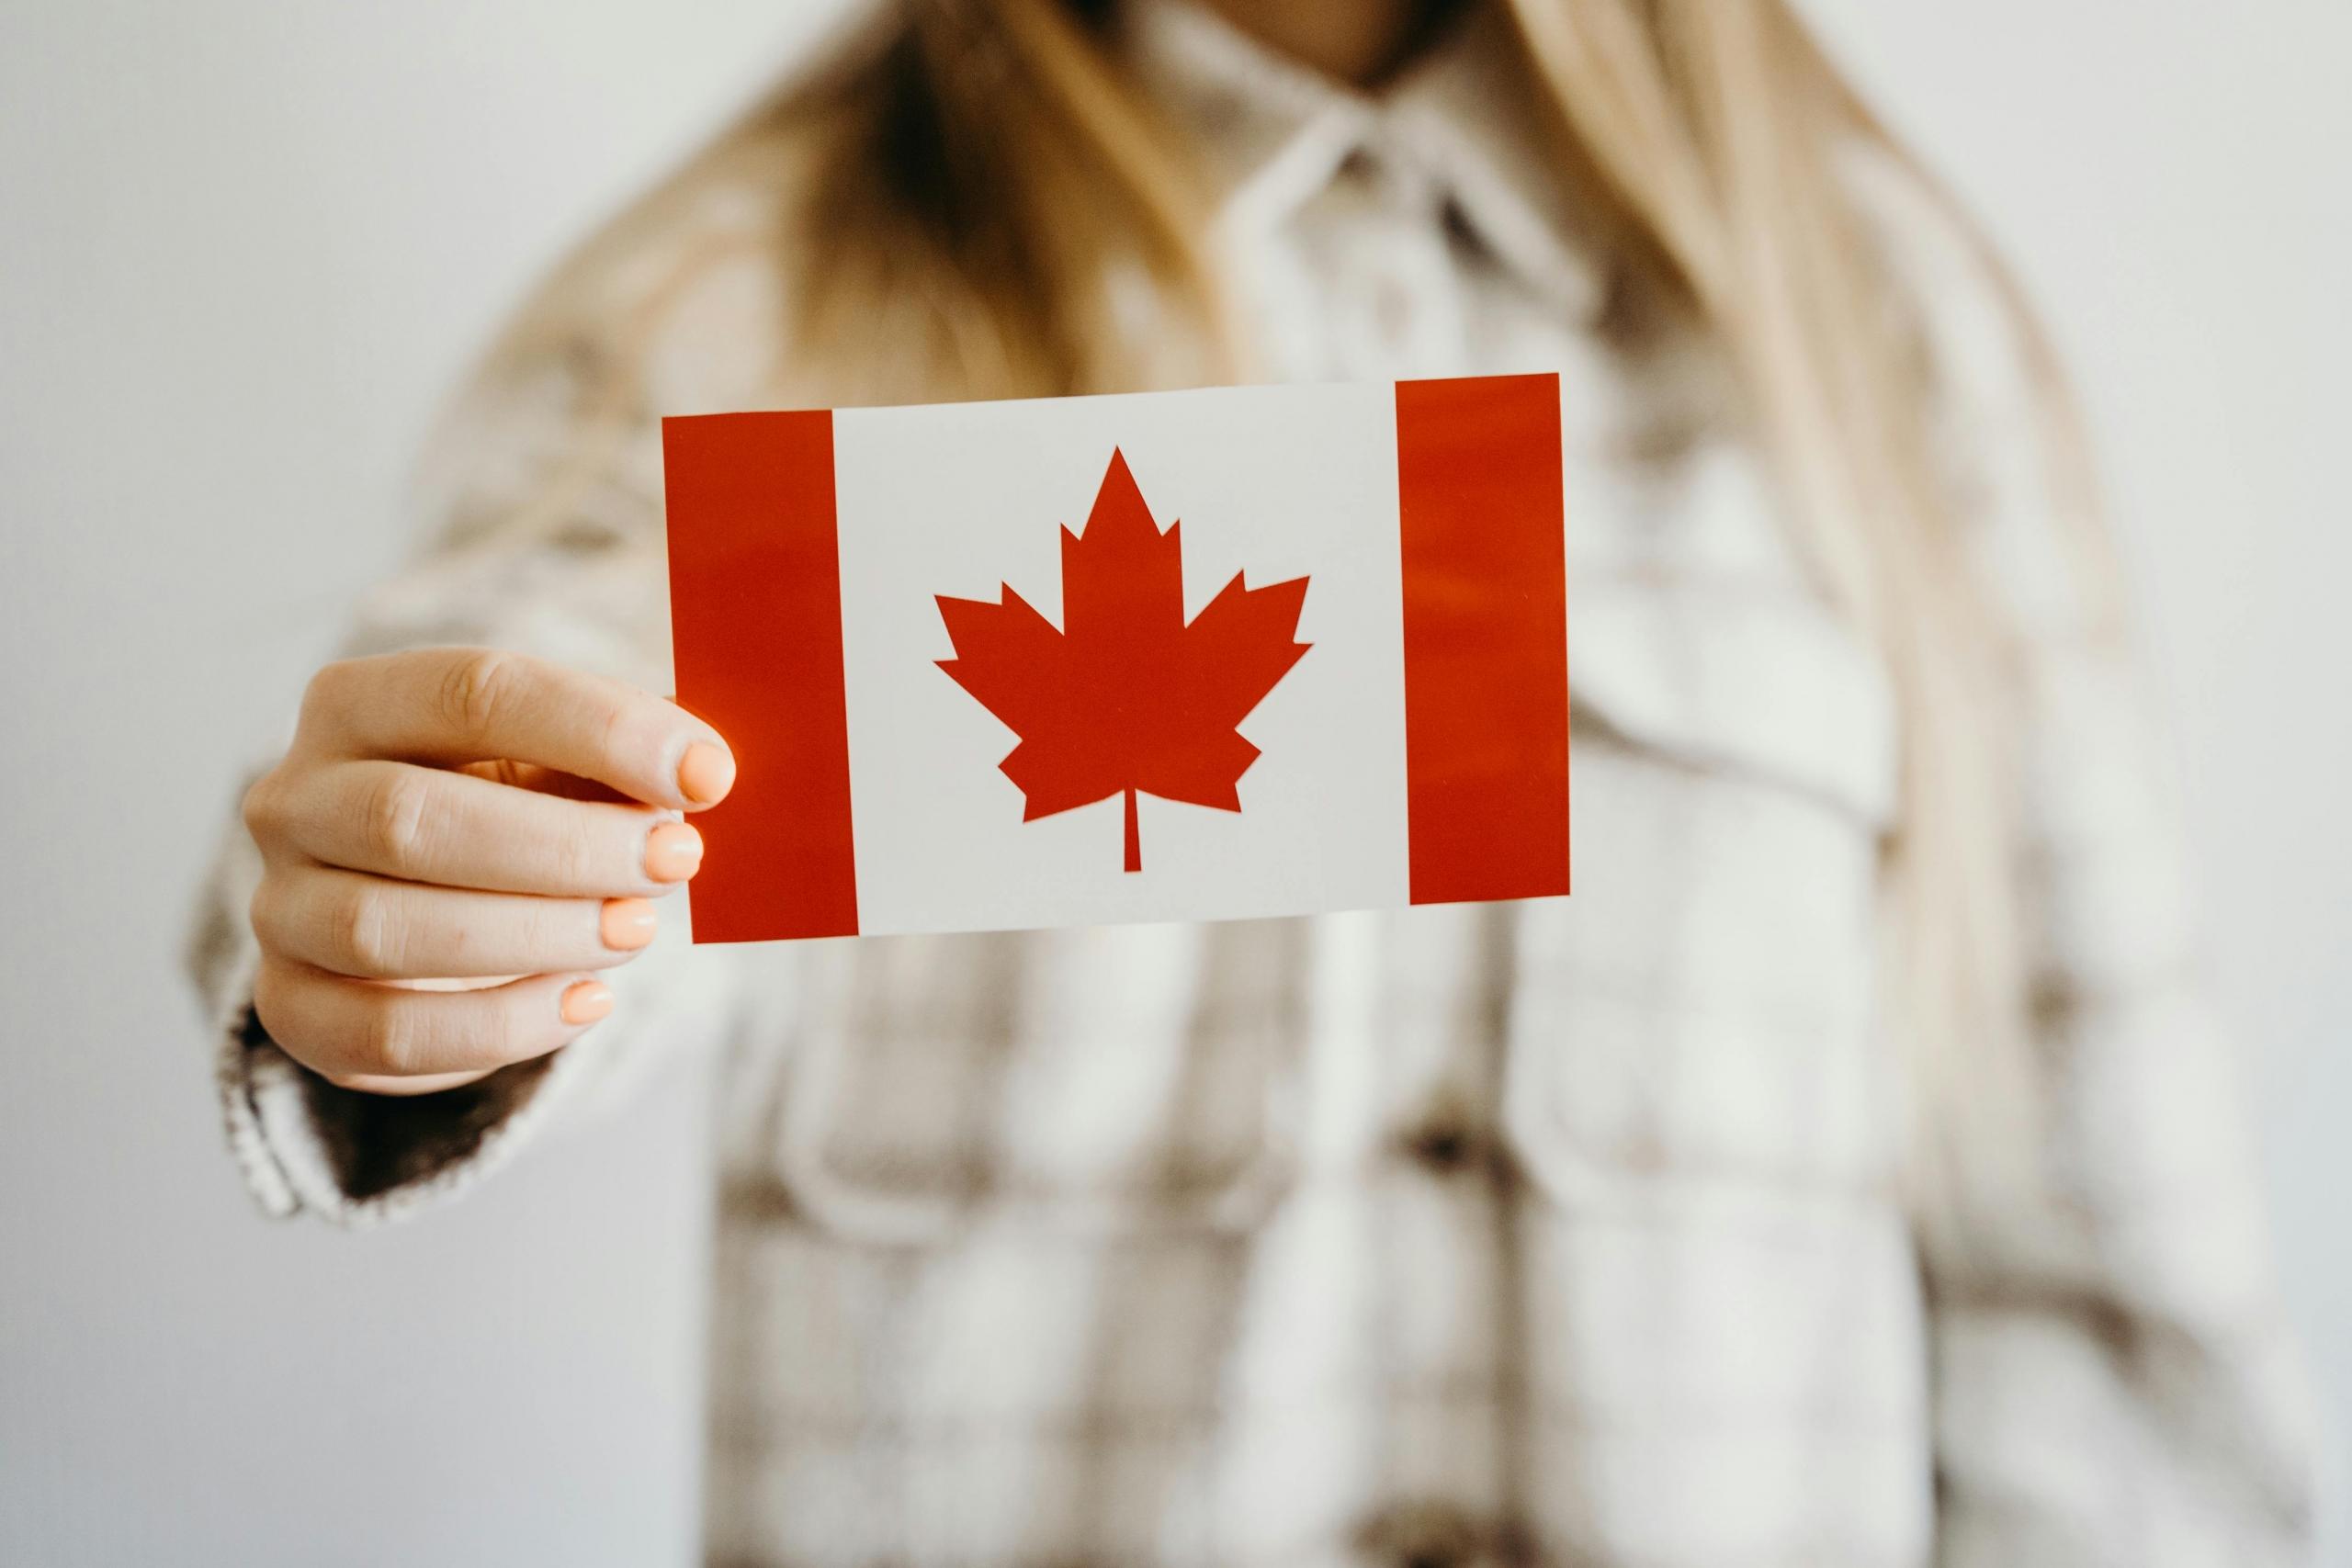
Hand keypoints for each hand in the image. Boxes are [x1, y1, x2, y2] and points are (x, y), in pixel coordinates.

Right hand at [241, 647, 733, 1095]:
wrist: (428, 907)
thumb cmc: (515, 808)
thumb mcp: (563, 761)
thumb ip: (623, 755)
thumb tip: (704, 769)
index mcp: (356, 703)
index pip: (473, 692)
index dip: (600, 730)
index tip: (706, 775)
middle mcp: (294, 799)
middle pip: (409, 818)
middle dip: (565, 847)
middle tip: (674, 861)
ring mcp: (280, 908)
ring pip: (386, 931)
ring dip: (535, 935)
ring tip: (635, 930)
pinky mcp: (293, 1009)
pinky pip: (387, 1034)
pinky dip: (503, 1026)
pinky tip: (587, 1002)